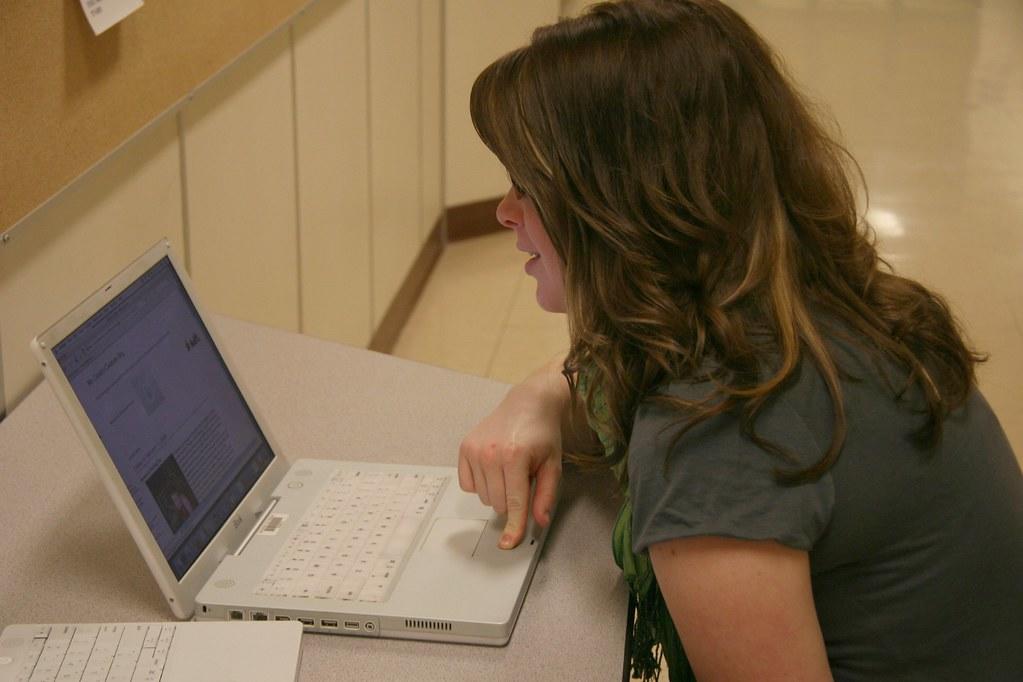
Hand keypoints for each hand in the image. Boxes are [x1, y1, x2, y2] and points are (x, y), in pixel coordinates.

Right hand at [458, 370, 566, 548]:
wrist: (528, 403)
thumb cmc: (543, 434)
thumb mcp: (553, 464)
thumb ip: (546, 495)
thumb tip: (539, 521)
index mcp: (515, 457)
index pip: (514, 503)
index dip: (514, 526)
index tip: (508, 544)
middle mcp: (490, 453)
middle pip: (498, 504)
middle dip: (512, 500)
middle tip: (523, 478)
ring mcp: (474, 450)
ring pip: (484, 497)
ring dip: (498, 492)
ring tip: (510, 469)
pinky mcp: (464, 448)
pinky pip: (468, 485)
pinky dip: (481, 483)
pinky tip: (494, 468)